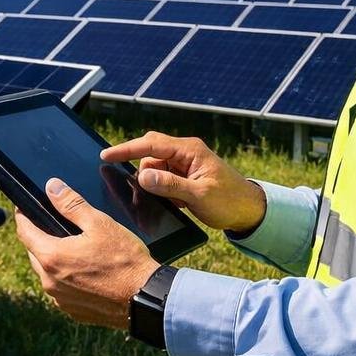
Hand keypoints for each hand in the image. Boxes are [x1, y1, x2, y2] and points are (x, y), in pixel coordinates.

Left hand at [13, 177, 160, 329]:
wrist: (146, 298)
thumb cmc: (124, 260)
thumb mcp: (99, 223)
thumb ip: (71, 204)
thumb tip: (52, 187)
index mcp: (51, 257)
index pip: (24, 232)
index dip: (22, 217)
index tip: (24, 208)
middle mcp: (49, 281)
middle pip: (34, 253)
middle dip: (40, 238)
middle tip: (54, 226)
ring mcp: (60, 299)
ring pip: (47, 273)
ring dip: (54, 261)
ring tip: (75, 250)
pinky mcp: (73, 312)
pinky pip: (61, 290)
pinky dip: (67, 279)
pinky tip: (85, 272)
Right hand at [101, 131, 265, 234]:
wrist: (250, 211)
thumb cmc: (230, 201)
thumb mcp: (199, 196)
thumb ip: (170, 185)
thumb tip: (143, 176)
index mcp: (189, 150)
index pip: (151, 144)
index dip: (126, 149)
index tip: (106, 155)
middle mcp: (185, 153)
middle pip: (149, 153)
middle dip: (139, 169)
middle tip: (129, 185)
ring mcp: (184, 164)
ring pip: (154, 168)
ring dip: (152, 184)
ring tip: (163, 201)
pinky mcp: (184, 176)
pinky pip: (162, 178)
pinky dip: (159, 190)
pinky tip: (168, 203)